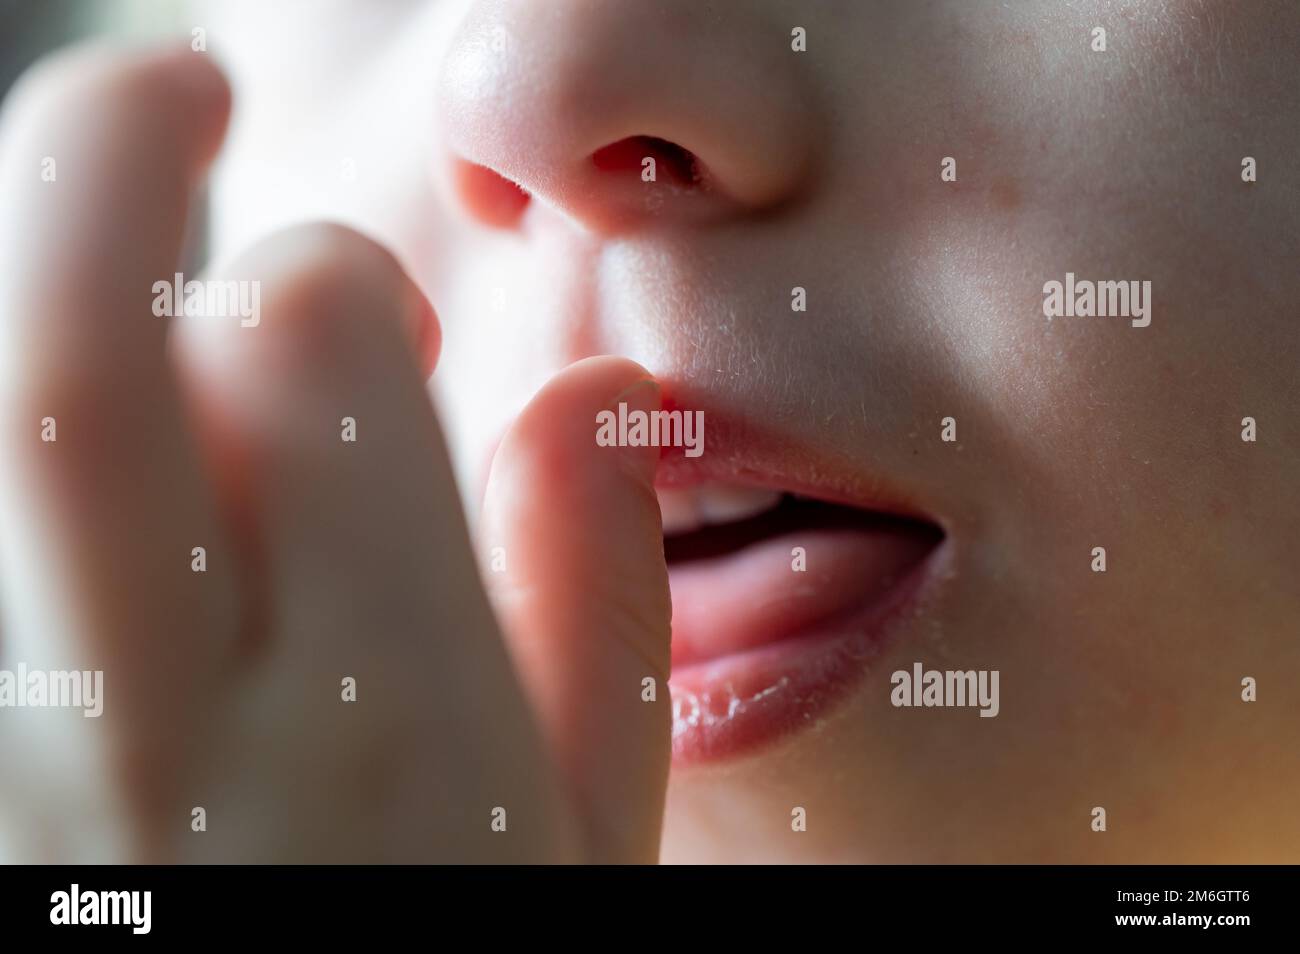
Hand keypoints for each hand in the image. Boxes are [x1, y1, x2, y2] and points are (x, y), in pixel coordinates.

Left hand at [0, 44, 670, 862]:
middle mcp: (179, 748)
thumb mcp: (585, 846)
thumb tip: (586, 402)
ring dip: (17, 260)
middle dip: (109, 154)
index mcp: (384, 728)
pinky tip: (42, 402)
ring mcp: (31, 787)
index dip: (326, 282)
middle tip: (163, 81)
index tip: (340, 306)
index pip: (316, 372)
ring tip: (79, 173)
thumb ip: (596, 619)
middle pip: (77, 361)